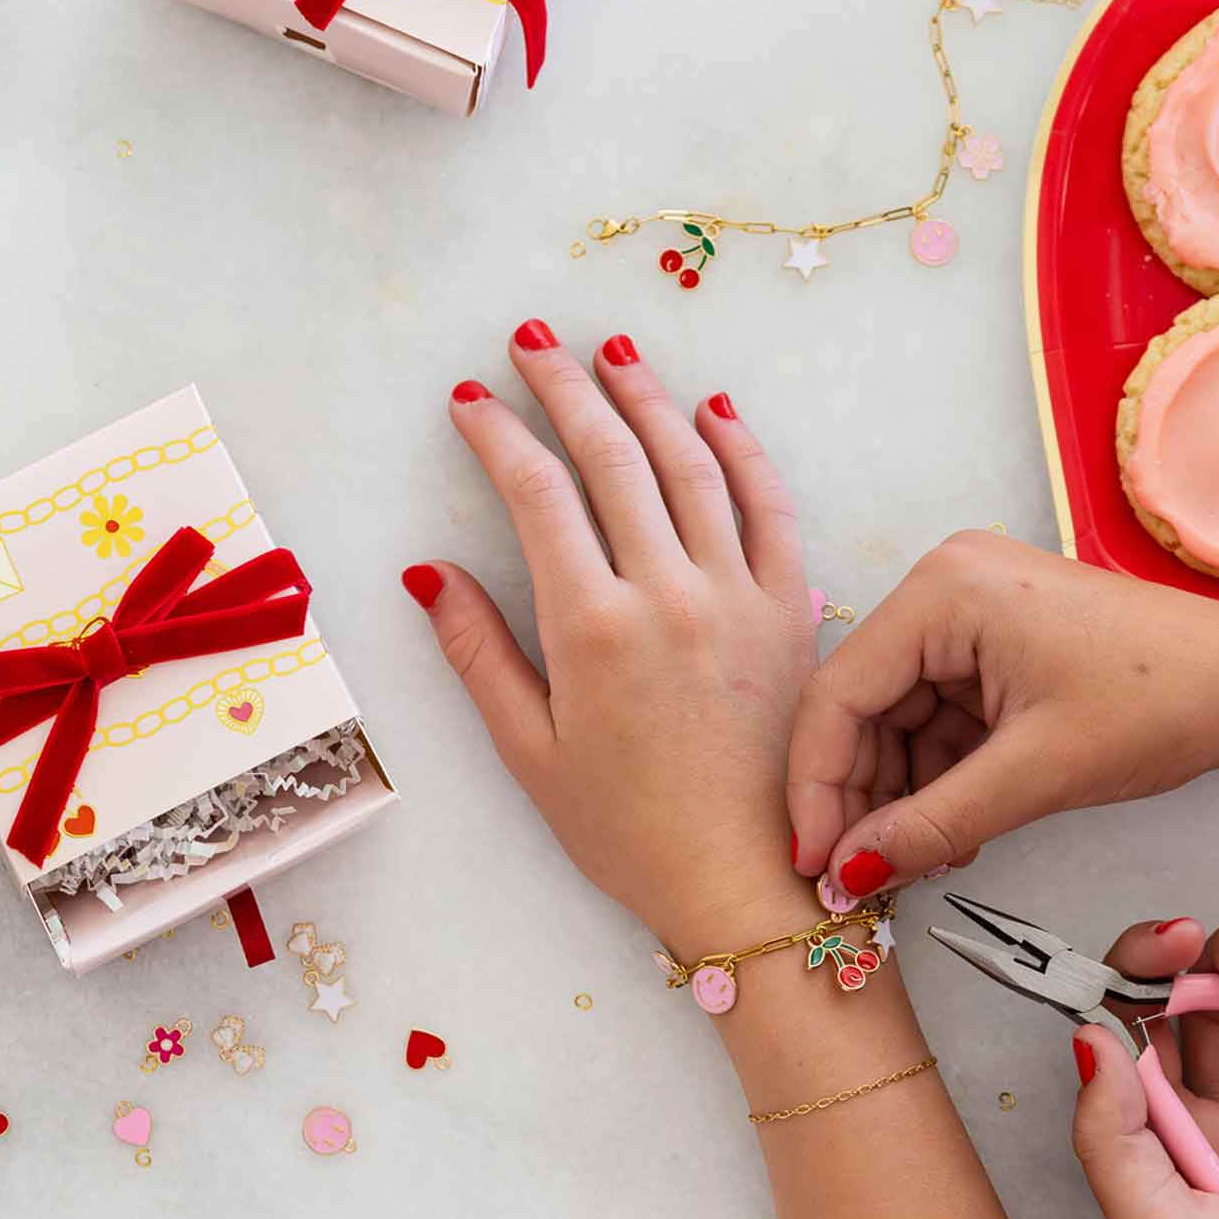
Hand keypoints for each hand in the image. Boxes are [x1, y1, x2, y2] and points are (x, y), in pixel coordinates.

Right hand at [402, 326, 814, 950]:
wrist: (745, 879)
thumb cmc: (628, 829)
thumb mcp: (530, 752)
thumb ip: (479, 654)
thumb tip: (427, 572)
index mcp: (593, 628)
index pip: (537, 493)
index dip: (498, 435)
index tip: (470, 399)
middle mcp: (668, 593)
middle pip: (612, 455)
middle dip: (564, 385)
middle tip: (532, 339)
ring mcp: (738, 594)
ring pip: (690, 462)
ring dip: (647, 394)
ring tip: (611, 348)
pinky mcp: (791, 609)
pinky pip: (769, 506)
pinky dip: (742, 448)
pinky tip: (715, 408)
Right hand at [787, 531, 1218, 894]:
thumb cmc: (1162, 703)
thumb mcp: (1039, 773)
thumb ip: (934, 823)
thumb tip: (850, 874)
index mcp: (943, 589)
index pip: (840, 693)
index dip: (817, 785)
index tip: (813, 863)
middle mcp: (943, 586)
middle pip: (862, 705)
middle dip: (861, 795)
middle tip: (859, 878)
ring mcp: (968, 612)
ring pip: (897, 718)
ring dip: (902, 794)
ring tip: (917, 862)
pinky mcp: (994, 643)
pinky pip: (939, 716)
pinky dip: (939, 776)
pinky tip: (952, 832)